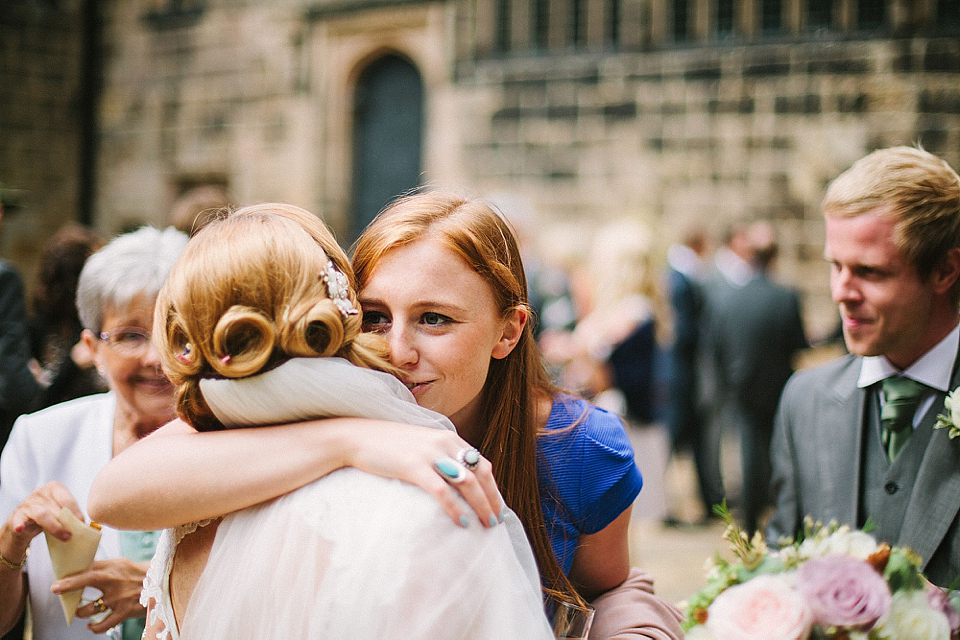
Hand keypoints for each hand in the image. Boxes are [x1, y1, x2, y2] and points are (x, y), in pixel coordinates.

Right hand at [1, 482, 82, 560]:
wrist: (24, 521)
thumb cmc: (48, 514)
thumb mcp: (59, 510)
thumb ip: (71, 514)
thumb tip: (88, 527)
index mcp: (54, 488)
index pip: (67, 499)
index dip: (75, 511)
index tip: (82, 522)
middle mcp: (40, 493)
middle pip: (55, 507)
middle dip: (66, 521)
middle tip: (74, 533)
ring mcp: (27, 504)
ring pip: (42, 514)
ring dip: (54, 526)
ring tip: (64, 536)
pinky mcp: (17, 516)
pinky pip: (18, 520)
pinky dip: (19, 525)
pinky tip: (20, 528)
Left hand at [52, 558, 148, 633]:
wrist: (162, 583)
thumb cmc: (139, 572)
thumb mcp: (121, 564)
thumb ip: (102, 566)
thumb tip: (82, 569)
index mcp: (112, 569)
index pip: (86, 572)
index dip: (69, 580)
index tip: (55, 586)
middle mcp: (113, 584)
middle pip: (85, 588)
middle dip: (70, 593)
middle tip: (59, 592)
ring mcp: (118, 600)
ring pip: (88, 611)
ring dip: (80, 612)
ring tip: (79, 611)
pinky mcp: (123, 613)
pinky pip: (102, 625)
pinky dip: (94, 628)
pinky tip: (91, 626)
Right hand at [340, 420, 504, 528]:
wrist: (357, 437)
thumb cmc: (388, 445)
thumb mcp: (420, 444)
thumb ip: (439, 456)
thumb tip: (455, 478)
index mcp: (449, 437)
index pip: (482, 463)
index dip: (493, 486)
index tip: (497, 505)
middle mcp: (445, 443)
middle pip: (480, 473)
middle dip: (492, 499)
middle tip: (497, 520)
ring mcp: (430, 454)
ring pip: (467, 482)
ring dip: (481, 505)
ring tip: (486, 524)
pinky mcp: (414, 467)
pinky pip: (442, 491)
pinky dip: (455, 508)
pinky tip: (462, 522)